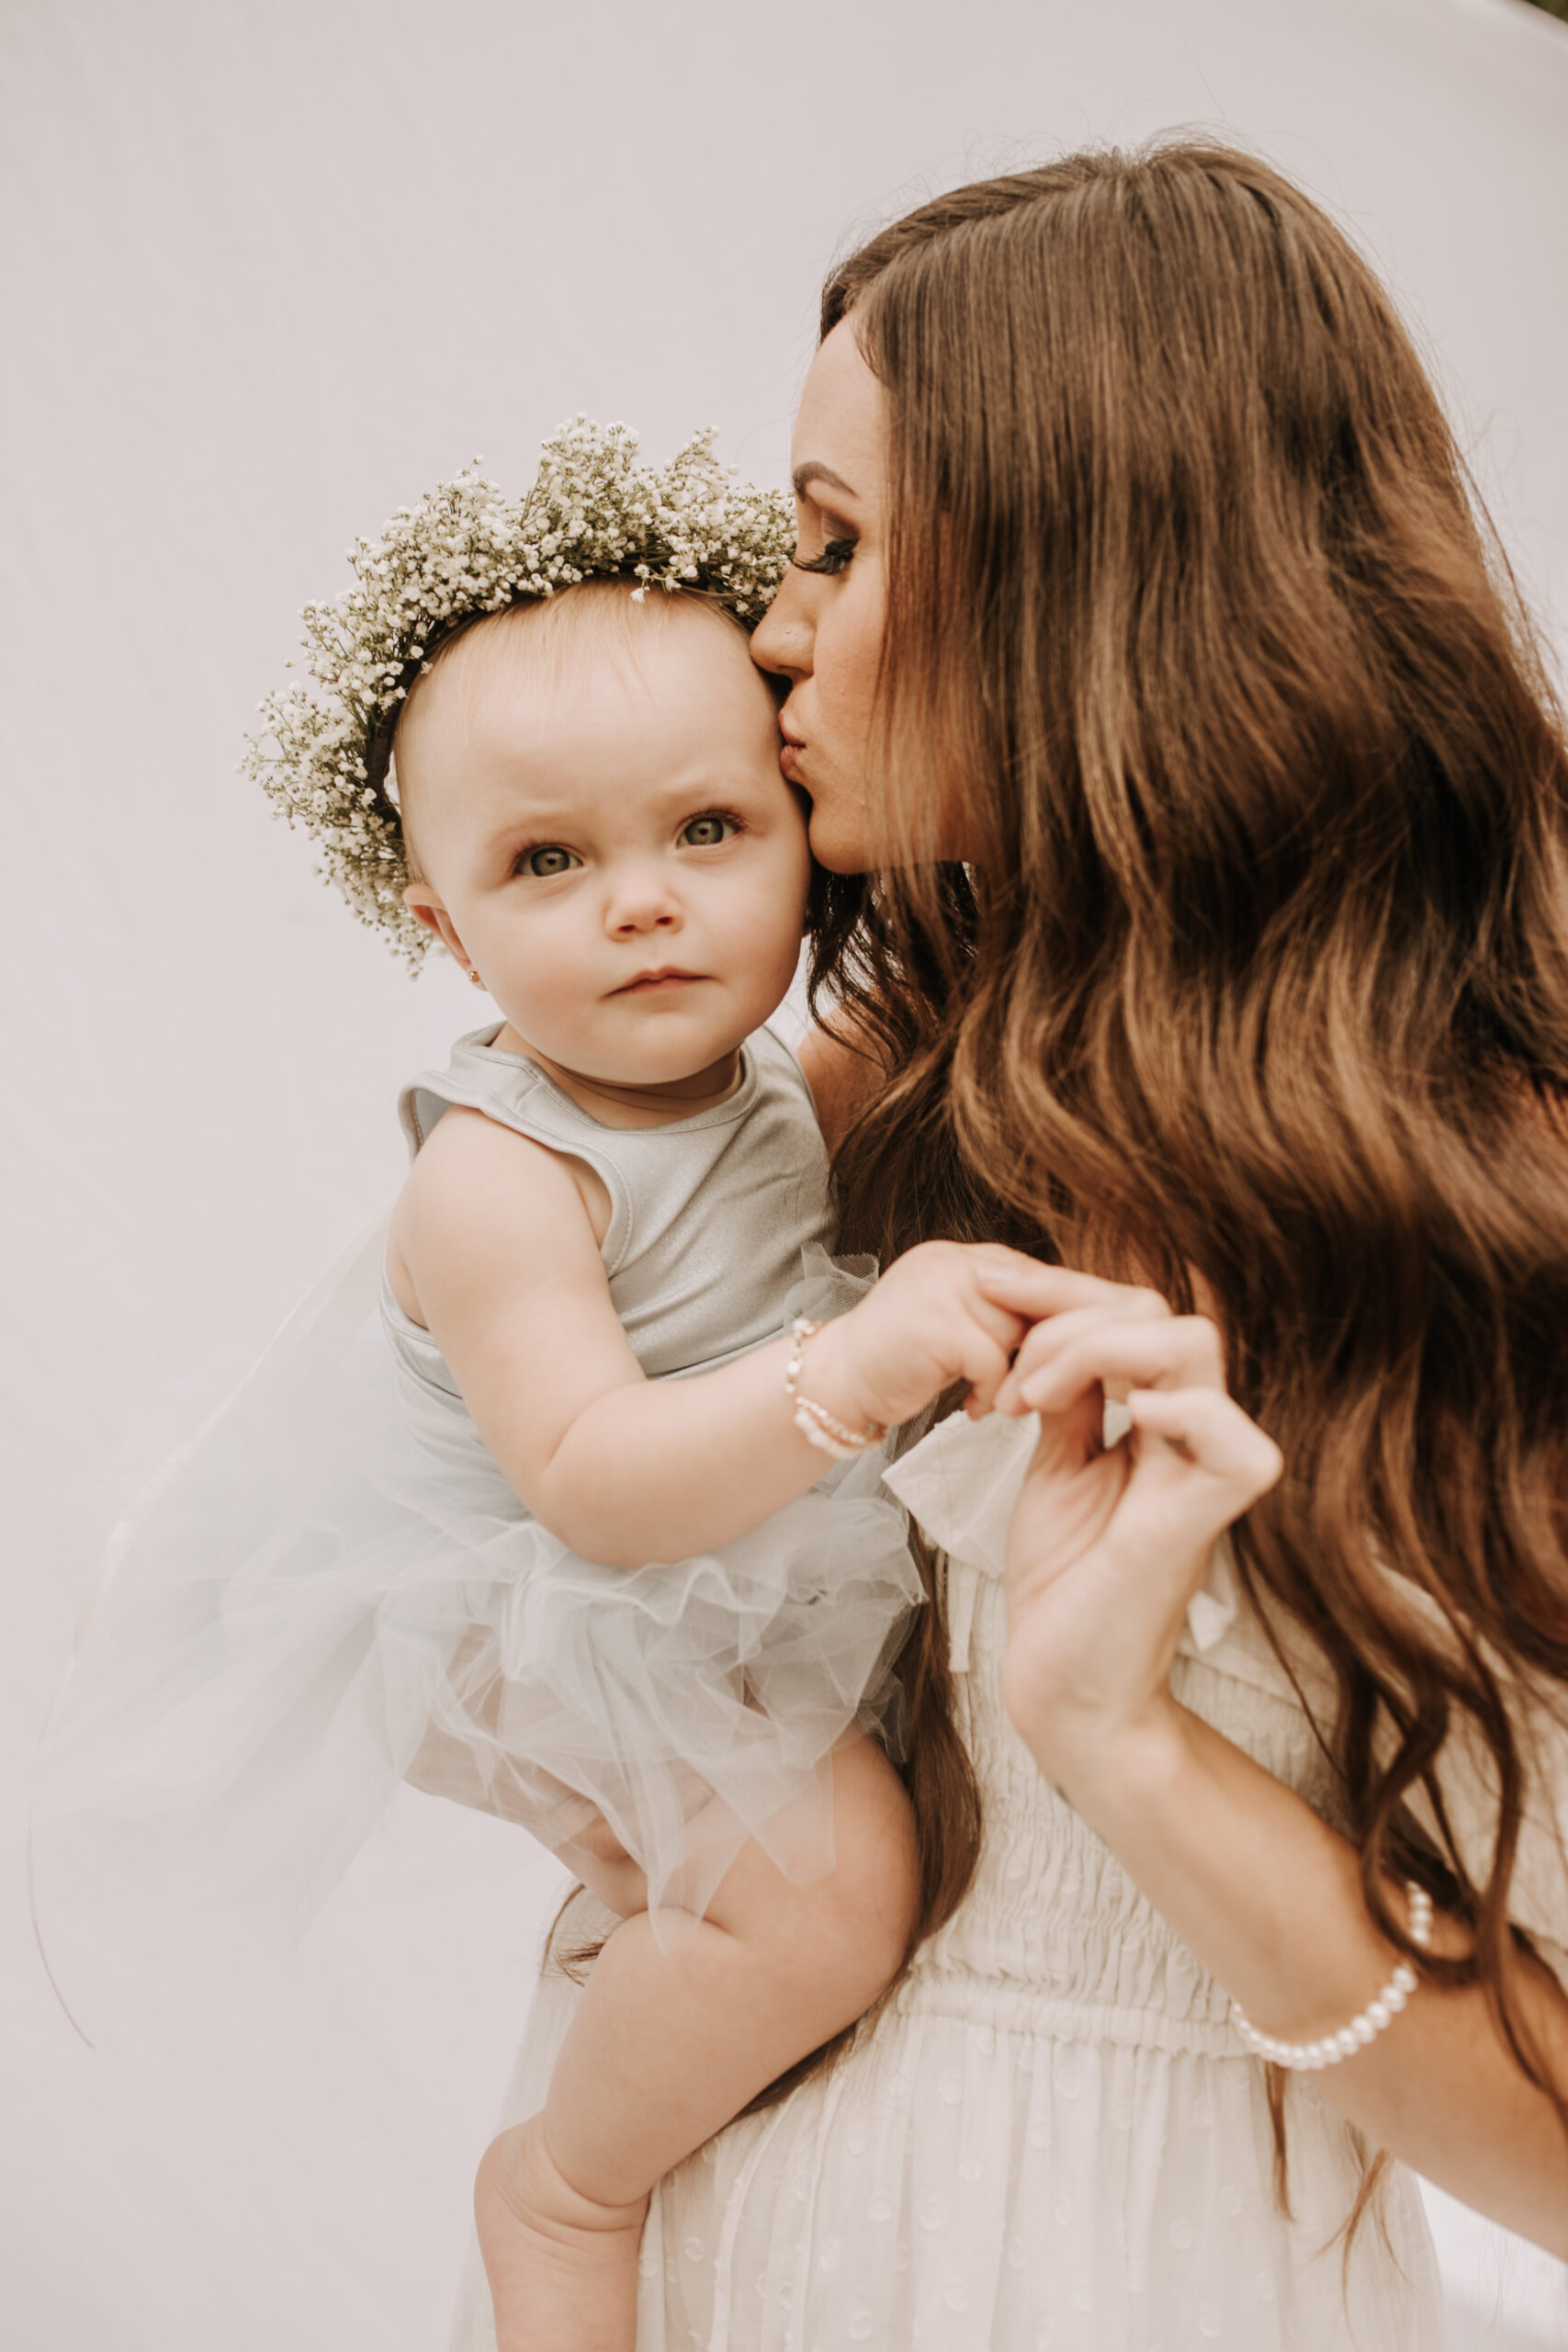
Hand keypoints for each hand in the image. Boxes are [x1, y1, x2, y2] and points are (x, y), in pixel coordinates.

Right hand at [801, 1241, 1034, 1436]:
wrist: (833, 1384)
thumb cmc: (895, 1361)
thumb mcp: (946, 1318)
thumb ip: (991, 1307)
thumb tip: (1063, 1319)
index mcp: (953, 1255)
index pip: (1028, 1275)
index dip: (1046, 1321)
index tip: (1048, 1360)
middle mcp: (948, 1261)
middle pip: (1030, 1303)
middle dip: (1028, 1351)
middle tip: (1016, 1385)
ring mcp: (939, 1287)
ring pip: (1015, 1333)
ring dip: (1010, 1375)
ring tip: (985, 1396)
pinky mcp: (936, 1324)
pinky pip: (994, 1362)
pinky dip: (991, 1393)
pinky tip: (971, 1409)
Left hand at [972, 1263, 1282, 1800]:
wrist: (1061, 1685)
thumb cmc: (1064, 1583)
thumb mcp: (1055, 1464)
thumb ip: (1068, 1394)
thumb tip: (1053, 1326)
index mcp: (1158, 1422)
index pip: (1139, 1315)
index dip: (1065, 1293)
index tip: (991, 1293)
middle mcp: (1189, 1439)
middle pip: (1170, 1315)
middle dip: (1074, 1315)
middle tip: (1011, 1373)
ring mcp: (1199, 1476)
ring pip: (1194, 1346)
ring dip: (1096, 1347)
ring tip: (1030, 1398)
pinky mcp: (1198, 1523)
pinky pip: (1235, 1444)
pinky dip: (1178, 1410)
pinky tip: (1115, 1419)